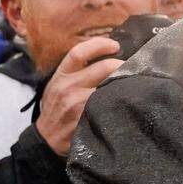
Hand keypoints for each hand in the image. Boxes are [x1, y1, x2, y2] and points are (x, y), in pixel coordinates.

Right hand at [35, 37, 123, 155]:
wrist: (46, 138)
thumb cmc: (57, 108)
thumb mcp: (58, 85)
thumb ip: (77, 72)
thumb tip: (107, 57)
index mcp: (61, 75)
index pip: (79, 52)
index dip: (99, 45)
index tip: (115, 46)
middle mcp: (69, 86)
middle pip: (104, 67)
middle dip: (123, 65)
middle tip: (134, 67)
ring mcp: (78, 104)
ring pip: (110, 86)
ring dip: (127, 83)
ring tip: (136, 82)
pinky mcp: (87, 119)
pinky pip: (110, 105)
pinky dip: (122, 100)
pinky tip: (129, 100)